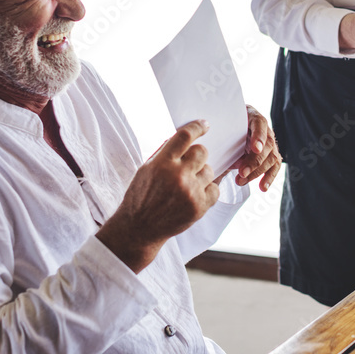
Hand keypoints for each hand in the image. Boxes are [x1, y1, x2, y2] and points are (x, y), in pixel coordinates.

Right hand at [97, 120, 218, 272]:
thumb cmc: (141, 196)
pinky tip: (194, 194)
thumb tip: (184, 137)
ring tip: (187, 185)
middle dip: (198, 155)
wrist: (139, 228)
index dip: (198, 127)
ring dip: (201, 174)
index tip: (205, 125)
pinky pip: (215, 189)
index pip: (185, 136)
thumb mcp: (146, 169)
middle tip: (190, 164)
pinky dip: (207, 190)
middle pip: (202, 152)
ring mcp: (191, 192)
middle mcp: (178, 175)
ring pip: (209, 170)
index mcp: (162, 163)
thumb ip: (165, 153)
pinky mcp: (199, 206)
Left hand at [229, 105, 281, 190]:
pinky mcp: (271, 154)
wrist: (230, 125)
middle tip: (241, 172)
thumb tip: (213, 152)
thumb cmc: (224, 125)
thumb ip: (222, 135)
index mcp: (252, 116)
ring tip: (241, 181)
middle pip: (267, 144)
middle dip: (255, 161)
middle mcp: (265, 128)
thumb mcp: (223, 124)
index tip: (255, 149)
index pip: (260, 124)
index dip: (259, 136)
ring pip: (272, 157)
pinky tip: (262, 187)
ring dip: (258, 171)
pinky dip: (269, 177)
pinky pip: (275, 166)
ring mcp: (269, 142)